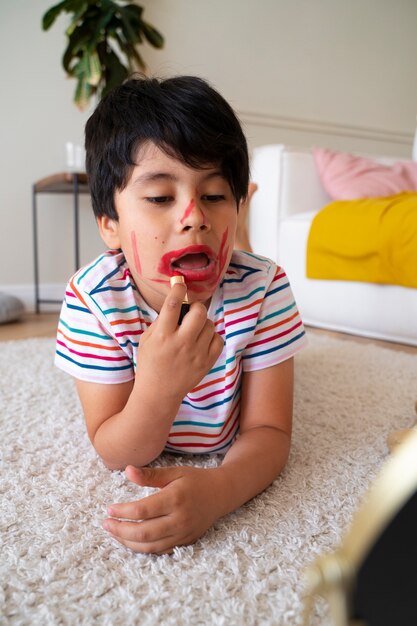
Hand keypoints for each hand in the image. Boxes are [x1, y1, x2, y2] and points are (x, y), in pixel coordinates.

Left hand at [102, 464, 224, 553]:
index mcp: (175, 499)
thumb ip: (150, 474)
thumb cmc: (195, 480)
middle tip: (105, 524)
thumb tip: (127, 471)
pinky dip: (142, 548)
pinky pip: (160, 551)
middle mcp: (180, 519)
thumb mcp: (174, 472)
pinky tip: (130, 540)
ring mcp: (183, 534)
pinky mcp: (185, 542)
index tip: (109, 509)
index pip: (142, 510)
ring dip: (128, 542)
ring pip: (150, 546)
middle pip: (143, 533)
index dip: (123, 512)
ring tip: (114, 533)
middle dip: (120, 530)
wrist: (221, 494)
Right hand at [137, 282, 223, 400]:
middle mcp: (181, 343)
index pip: (172, 305)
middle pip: (199, 312)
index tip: (180, 283)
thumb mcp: (147, 340)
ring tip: (193, 331)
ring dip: (203, 323)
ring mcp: (196, 354)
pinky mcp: (207, 362)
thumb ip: (161, 321)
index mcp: (162, 336)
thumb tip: (176, 301)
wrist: (158, 393)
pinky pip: (218, 339)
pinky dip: (211, 337)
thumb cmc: (150, 363)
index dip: (178, 289)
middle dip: (196, 306)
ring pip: (210, 324)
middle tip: (191, 312)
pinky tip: (201, 342)